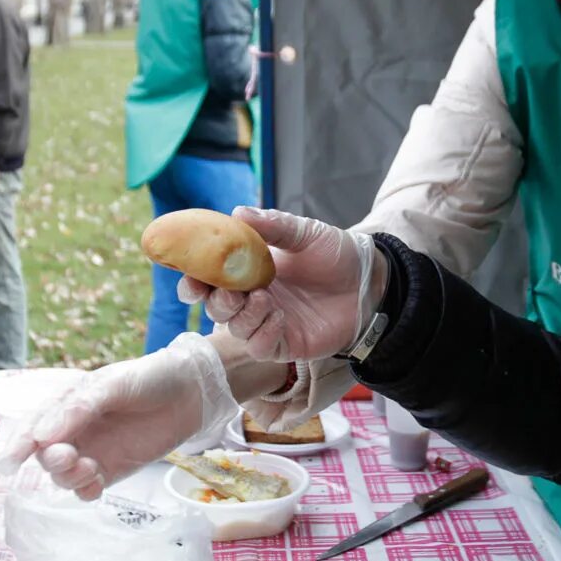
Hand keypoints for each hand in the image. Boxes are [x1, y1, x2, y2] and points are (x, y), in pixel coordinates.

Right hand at [2, 335, 234, 498]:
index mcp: (66, 406)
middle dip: (50, 460)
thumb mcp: (111, 385)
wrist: (190, 393)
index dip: (19, 445)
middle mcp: (73, 431)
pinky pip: (86, 489)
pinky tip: (96, 482)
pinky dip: (84, 490)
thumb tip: (42, 436)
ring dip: (67, 477)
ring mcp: (91, 453)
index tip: (11, 461)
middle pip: (45, 456)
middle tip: (68, 456)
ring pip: (62, 476)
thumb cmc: (148, 379)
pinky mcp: (111, 471)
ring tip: (88, 468)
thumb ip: (78, 409)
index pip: (33, 427)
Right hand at [180, 206, 379, 361]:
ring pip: (234, 328)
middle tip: (234, 290)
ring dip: (243, 315)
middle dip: (216, 299)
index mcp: (249, 270)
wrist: (369, 282)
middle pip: (216, 306)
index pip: (209, 278)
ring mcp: (267, 323)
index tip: (190, 274)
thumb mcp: (305, 232)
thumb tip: (238, 213)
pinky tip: (278, 317)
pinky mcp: (285, 344)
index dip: (194, 278)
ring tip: (265, 298)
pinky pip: (260, 347)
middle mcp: (252, 298)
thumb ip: (273, 225)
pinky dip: (262, 333)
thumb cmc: (335, 255)